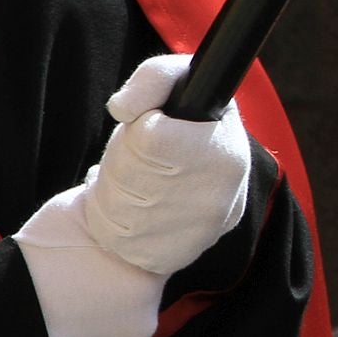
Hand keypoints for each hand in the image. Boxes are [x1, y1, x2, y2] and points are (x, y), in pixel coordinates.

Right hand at [12, 183, 166, 336]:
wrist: (9, 316)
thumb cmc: (39, 258)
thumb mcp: (72, 211)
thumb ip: (100, 203)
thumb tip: (109, 180)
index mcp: (148, 273)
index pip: (156, 260)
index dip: (135, 255)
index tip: (113, 255)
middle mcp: (148, 315)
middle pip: (136, 300)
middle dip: (114, 293)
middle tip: (78, 285)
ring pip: (121, 334)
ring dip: (102, 326)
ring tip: (67, 315)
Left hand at [81, 53, 253, 274]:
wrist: (192, 187)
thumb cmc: (182, 127)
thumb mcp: (180, 84)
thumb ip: (154, 77)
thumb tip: (121, 108)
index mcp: (229, 154)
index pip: (152, 139)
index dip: (142, 129)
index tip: (153, 128)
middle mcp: (219, 201)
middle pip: (130, 173)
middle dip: (123, 159)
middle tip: (138, 157)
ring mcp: (194, 237)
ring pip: (118, 206)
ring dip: (112, 188)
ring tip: (132, 180)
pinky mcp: (169, 259)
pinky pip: (113, 236)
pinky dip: (108, 217)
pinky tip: (129, 208)